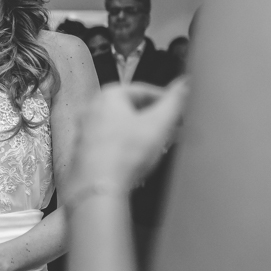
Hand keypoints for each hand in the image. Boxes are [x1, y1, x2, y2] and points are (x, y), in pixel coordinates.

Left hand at [72, 80, 187, 191]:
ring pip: (121, 127)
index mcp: (108, 96)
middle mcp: (92, 110)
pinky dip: (127, 148)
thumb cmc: (124, 153)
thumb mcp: (159, 123)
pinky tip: (139, 159)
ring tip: (159, 146)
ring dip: (141, 135)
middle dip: (154, 120)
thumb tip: (185, 84)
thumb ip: (175, 100)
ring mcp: (86, 131)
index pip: (144, 91)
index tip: (178, 111)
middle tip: (171, 130)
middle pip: (131, 110)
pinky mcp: (85, 152)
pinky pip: (111, 144)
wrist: (100, 186)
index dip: (166, 101)